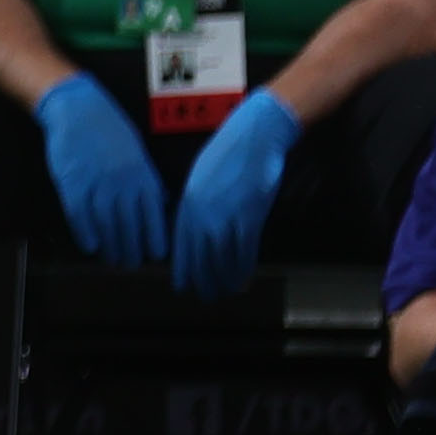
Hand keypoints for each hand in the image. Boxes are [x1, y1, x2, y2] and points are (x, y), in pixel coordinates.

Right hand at [34, 72, 165, 268]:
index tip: (155, 253)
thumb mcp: (137, 150)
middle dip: (132, 247)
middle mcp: (122, 183)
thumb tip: (159, 203)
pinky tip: (90, 245)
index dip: (154, 237)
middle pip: (129, 225)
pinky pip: (80, 215)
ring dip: (110, 245)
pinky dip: (85, 233)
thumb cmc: (109, 127)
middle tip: (131, 262)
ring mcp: (96, 184)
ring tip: (112, 258)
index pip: (152, 215)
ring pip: (106, 224)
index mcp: (142, 174)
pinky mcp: (72, 183)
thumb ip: (146, 178)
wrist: (76, 108)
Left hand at [170, 87, 299, 295]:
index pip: (182, 242)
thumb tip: (193, 226)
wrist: (253, 137)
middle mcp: (204, 212)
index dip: (184, 266)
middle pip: (201, 253)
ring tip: (224, 293)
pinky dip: (244, 266)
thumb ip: (196, 203)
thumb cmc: (225, 154)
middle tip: (204, 296)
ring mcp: (227, 214)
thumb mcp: (200, 178)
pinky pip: (246, 248)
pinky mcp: (250, 215)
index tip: (182, 285)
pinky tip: (243, 279)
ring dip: (223, 277)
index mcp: (188, 201)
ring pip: (223, 255)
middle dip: (202, 277)